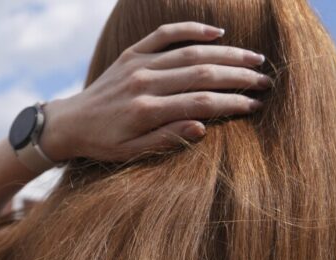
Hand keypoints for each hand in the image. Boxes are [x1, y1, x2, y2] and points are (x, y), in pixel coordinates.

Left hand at [39, 22, 270, 162]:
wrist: (70, 123)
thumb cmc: (103, 143)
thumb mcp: (131, 153)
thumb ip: (166, 139)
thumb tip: (203, 128)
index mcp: (146, 110)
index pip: (201, 103)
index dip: (232, 103)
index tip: (255, 106)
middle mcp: (144, 83)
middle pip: (203, 74)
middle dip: (239, 77)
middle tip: (265, 82)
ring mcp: (138, 64)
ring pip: (191, 52)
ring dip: (227, 54)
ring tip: (254, 60)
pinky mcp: (131, 54)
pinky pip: (165, 34)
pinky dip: (191, 29)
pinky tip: (217, 33)